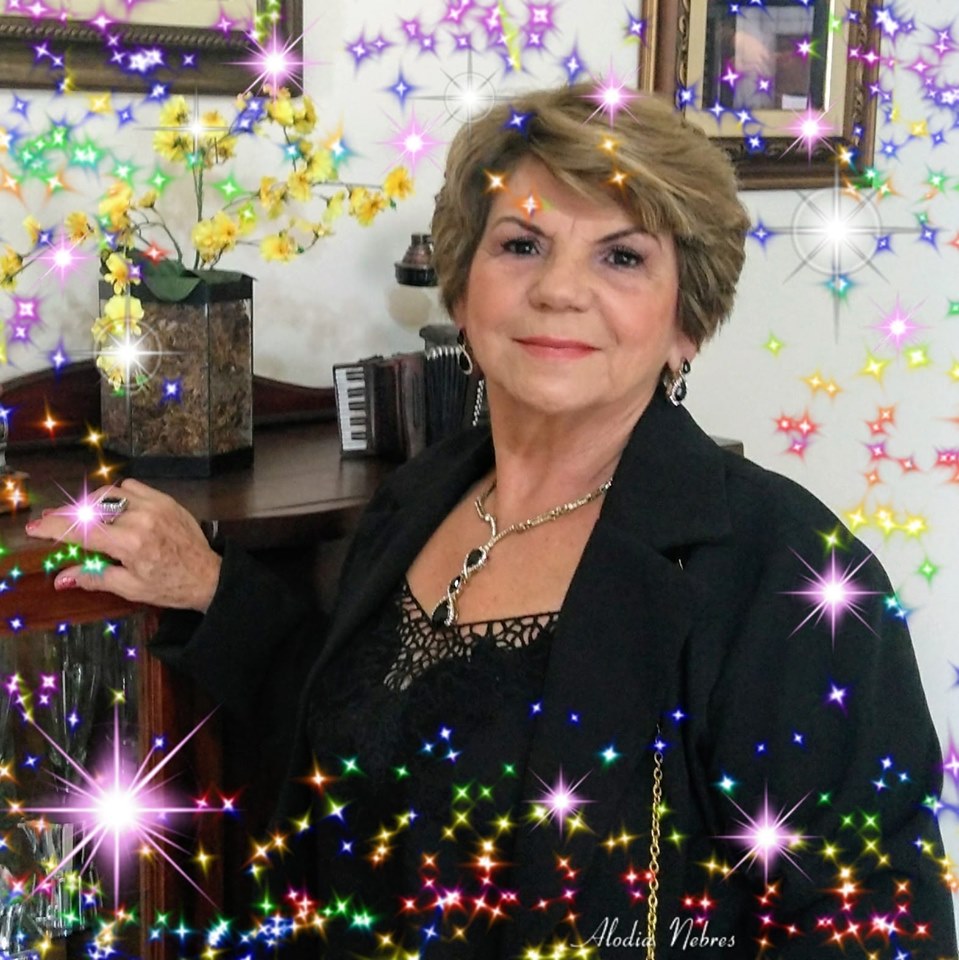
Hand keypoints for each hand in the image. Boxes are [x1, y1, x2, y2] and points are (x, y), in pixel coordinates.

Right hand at [24, 479, 221, 612]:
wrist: (207, 575)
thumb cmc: (169, 586)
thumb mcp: (129, 587)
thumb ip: (94, 577)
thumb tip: (62, 577)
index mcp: (130, 543)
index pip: (82, 530)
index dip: (54, 528)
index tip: (36, 527)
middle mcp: (141, 518)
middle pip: (91, 508)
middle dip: (69, 516)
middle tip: (57, 524)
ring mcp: (155, 505)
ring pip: (110, 493)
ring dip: (92, 504)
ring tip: (85, 519)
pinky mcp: (166, 500)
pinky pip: (132, 487)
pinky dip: (118, 495)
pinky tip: (114, 509)